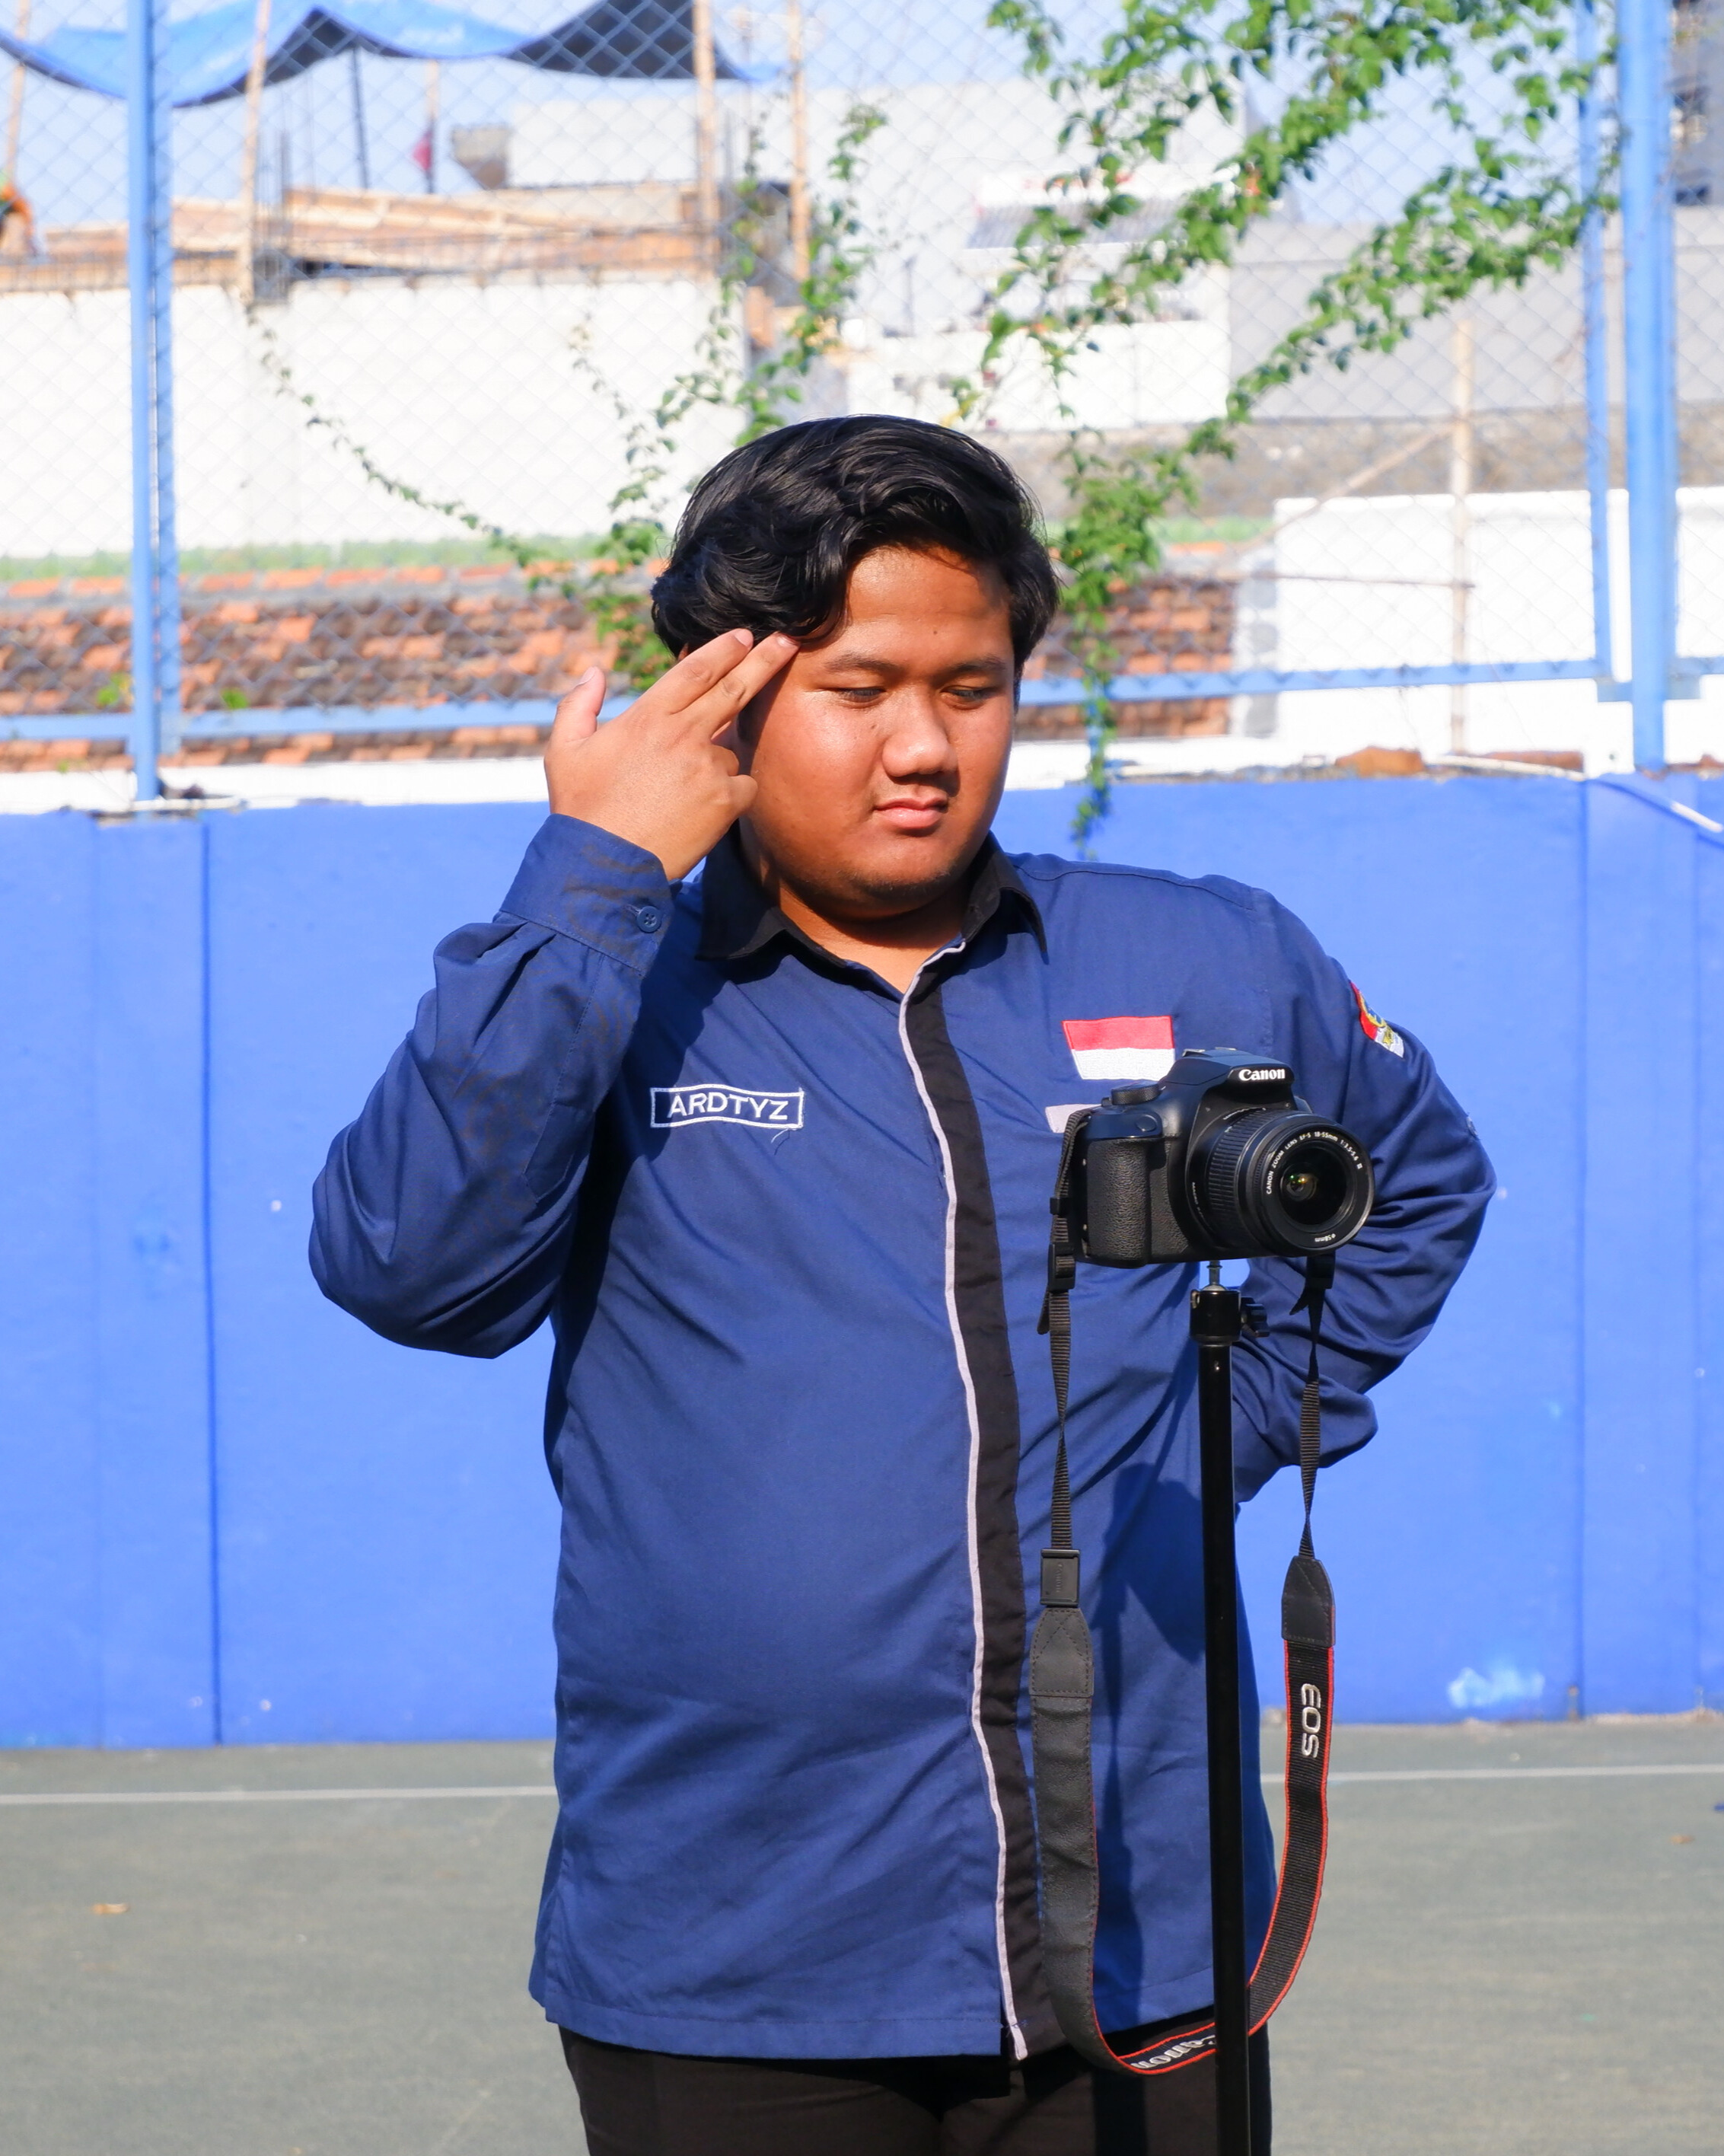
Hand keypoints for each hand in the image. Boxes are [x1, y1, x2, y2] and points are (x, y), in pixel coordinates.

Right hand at [544, 630, 795, 880]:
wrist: (602, 865)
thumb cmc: (582, 809)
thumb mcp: (565, 750)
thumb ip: (579, 704)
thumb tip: (595, 671)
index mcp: (648, 716)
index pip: (695, 670)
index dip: (723, 649)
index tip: (744, 635)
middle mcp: (683, 734)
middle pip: (733, 688)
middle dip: (763, 660)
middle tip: (786, 642)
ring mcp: (708, 767)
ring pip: (729, 753)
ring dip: (716, 765)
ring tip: (679, 797)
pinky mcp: (725, 801)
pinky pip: (743, 787)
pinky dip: (730, 796)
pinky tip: (700, 813)